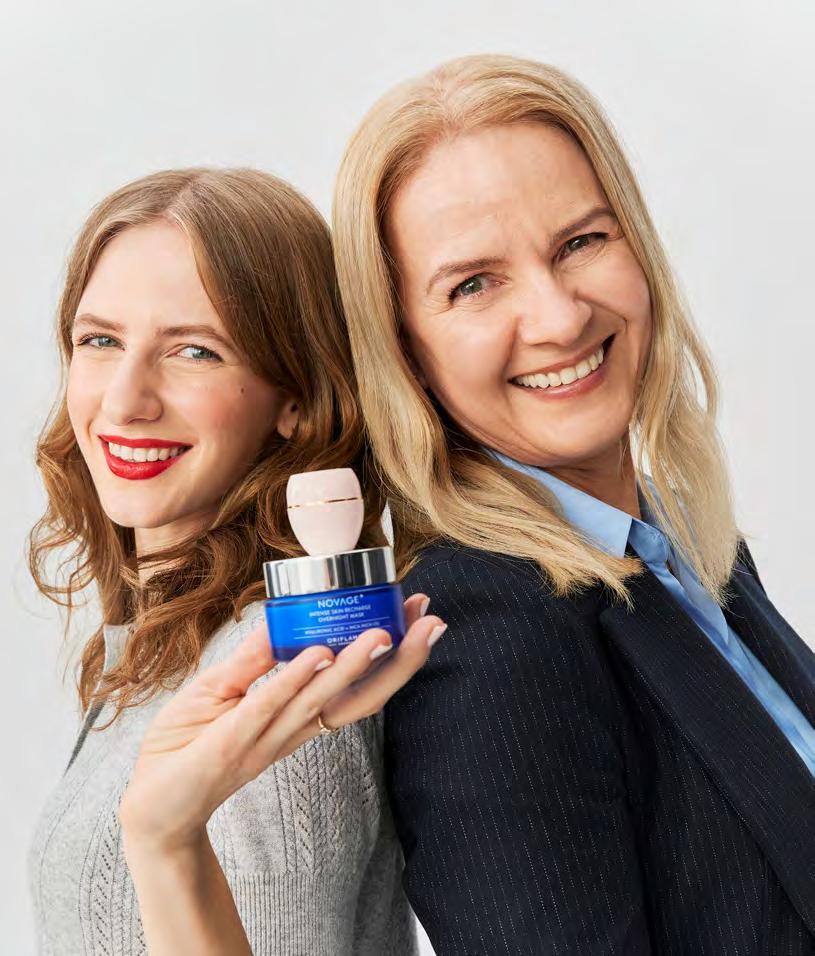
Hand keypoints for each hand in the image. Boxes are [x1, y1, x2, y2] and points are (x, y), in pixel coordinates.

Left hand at [119, 594, 444, 851]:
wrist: (151, 804)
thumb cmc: (187, 746)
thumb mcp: (223, 689)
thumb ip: (255, 658)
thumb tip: (281, 614)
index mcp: (297, 718)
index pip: (356, 686)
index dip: (391, 656)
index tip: (417, 616)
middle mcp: (292, 731)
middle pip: (359, 697)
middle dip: (399, 661)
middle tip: (432, 622)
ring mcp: (265, 738)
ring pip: (320, 701)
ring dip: (354, 666)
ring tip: (384, 633)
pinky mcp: (231, 743)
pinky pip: (266, 708)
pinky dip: (293, 681)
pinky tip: (318, 653)